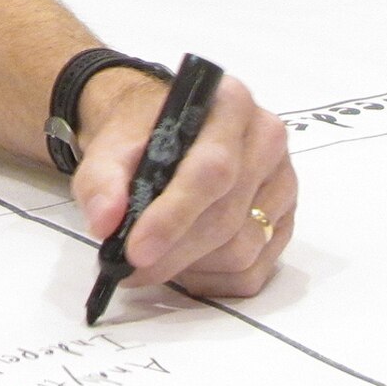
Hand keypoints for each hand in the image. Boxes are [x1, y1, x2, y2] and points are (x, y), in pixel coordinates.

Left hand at [71, 69, 294, 297]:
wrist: (166, 132)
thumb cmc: (143, 135)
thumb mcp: (110, 147)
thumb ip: (101, 181)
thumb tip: (104, 223)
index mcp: (230, 104)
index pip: (211, 170)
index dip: (173, 216)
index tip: (136, 251)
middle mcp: (267, 139)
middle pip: (227, 217)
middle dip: (174, 253)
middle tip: (130, 270)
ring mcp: (282, 182)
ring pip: (243, 250)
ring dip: (191, 268)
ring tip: (155, 260)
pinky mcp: (285, 219)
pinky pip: (255, 271)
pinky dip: (212, 281)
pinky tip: (185, 265)